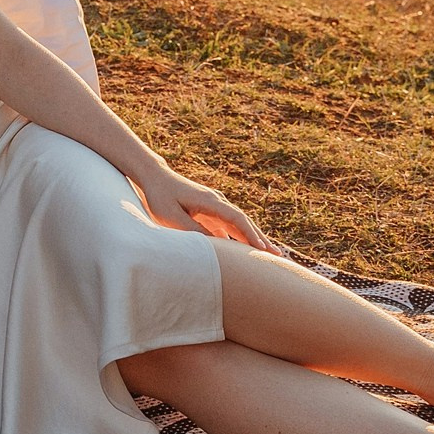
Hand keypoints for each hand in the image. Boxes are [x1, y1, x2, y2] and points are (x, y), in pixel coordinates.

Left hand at [133, 166, 262, 244]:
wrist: (155, 178)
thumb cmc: (160, 197)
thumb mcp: (172, 217)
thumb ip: (193, 230)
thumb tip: (215, 244)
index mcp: (210, 202)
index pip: (236, 219)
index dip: (250, 234)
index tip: (262, 249)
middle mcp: (218, 202)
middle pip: (244, 222)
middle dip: (261, 239)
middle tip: (278, 256)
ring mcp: (216, 206)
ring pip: (239, 225)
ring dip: (253, 239)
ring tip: (269, 255)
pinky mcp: (211, 211)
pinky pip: (230, 226)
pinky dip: (240, 237)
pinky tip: (246, 251)